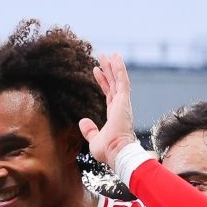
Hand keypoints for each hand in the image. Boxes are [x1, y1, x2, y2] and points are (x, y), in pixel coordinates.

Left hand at [79, 52, 137, 167]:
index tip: (96, 71)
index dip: (103, 81)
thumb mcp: (94, 140)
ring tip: (110, 53)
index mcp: (114, 115)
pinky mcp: (124, 100)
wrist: (116, 152)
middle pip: (114, 83)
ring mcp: (123, 103)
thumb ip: (89, 130)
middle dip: (109, 70)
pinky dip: (120, 69)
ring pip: (118, 79)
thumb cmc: (108, 151)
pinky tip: (116, 58)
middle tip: (104, 56)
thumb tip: (82, 121)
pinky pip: (122, 81)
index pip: (108, 94)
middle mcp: (120, 107)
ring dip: (114, 66)